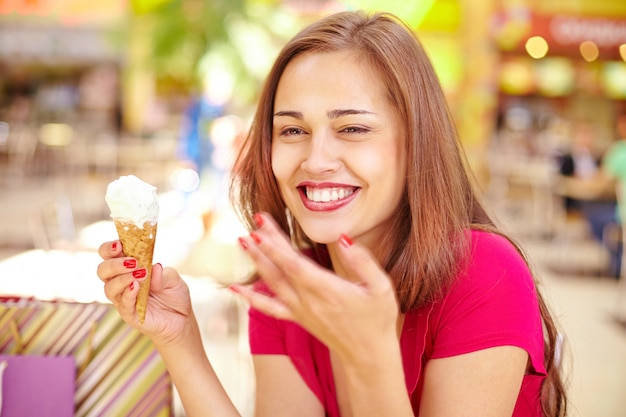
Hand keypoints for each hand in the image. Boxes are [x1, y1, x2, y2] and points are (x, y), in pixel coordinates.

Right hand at [96, 241, 191, 346]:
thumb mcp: (174, 279)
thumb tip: (155, 267)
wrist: (181, 319)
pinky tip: (136, 286)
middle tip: (132, 261)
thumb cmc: (173, 295)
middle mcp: (121, 282)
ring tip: (140, 273)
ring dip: (122, 278)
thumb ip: (164, 273)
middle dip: (114, 263)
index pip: (109, 255)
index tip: (118, 244)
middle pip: (103, 270)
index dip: (109, 248)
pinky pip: (123, 304)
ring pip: (109, 287)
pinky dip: (128, 294)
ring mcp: (123, 299)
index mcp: (128, 268)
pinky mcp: (129, 314)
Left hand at [234, 213, 399, 361]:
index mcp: (328, 290)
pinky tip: (234, 288)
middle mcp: (309, 301)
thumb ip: (363, 261)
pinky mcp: (298, 319)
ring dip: (256, 261)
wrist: (369, 356)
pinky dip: (251, 298)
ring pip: (272, 284)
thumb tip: (343, 237)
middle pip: (280, 268)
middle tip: (253, 220)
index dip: (275, 246)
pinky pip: (270, 309)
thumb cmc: (377, 319)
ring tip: (242, 240)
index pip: (294, 265)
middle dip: (264, 244)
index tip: (261, 228)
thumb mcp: (381, 287)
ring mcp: (300, 311)